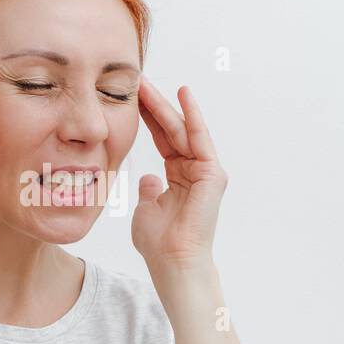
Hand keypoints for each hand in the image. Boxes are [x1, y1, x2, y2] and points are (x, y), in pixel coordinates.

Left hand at [132, 77, 226, 269]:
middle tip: (137, 81)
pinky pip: (200, 138)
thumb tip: (150, 179)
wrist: (173, 263)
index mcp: (179, 177)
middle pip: (172, 130)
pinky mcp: (212, 174)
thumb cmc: (159, 243)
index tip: (131, 97)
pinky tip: (183, 94)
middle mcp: (194, 170)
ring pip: (182, 130)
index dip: (147, 118)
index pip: (162, 139)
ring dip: (165, 105)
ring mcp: (205, 171)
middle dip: (154, 105)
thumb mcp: (147, 210)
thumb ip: (149, 192)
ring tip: (147, 83)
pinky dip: (192, 115)